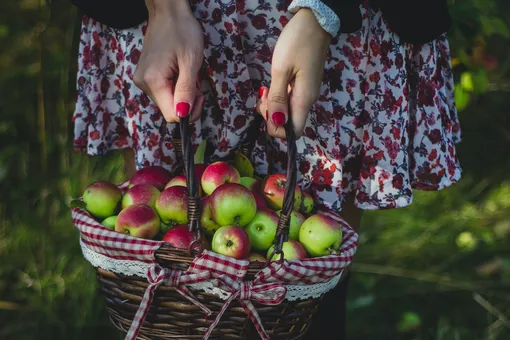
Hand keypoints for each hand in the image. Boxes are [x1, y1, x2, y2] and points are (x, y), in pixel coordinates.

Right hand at [133, 0, 204, 122]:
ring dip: (183, 93)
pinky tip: (181, 72)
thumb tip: (183, 115)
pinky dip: (176, 87)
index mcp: (153, 81)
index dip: (189, 111)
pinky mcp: (146, 76)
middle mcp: (143, 84)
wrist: (168, 12)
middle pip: (170, 109)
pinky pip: (164, 92)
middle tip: (197, 83)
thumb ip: (186, 91)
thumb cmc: (182, 31)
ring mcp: (143, 80)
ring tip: (189, 73)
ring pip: (168, 101)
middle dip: (187, 101)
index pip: (172, 115)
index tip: (199, 96)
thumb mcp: (191, 61)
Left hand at [258, 9, 331, 138]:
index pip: (294, 132)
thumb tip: (276, 123)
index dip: (278, 129)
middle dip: (271, 116)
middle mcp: (307, 100)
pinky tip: (271, 85)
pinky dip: (278, 97)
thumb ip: (277, 98)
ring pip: (288, 111)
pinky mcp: (304, 85)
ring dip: (273, 105)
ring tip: (266, 89)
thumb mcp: (281, 69)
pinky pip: (290, 100)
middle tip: (263, 96)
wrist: (315, 21)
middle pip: (289, 123)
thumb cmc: (297, 42)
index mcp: (304, 99)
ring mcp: (306, 92)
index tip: (267, 111)